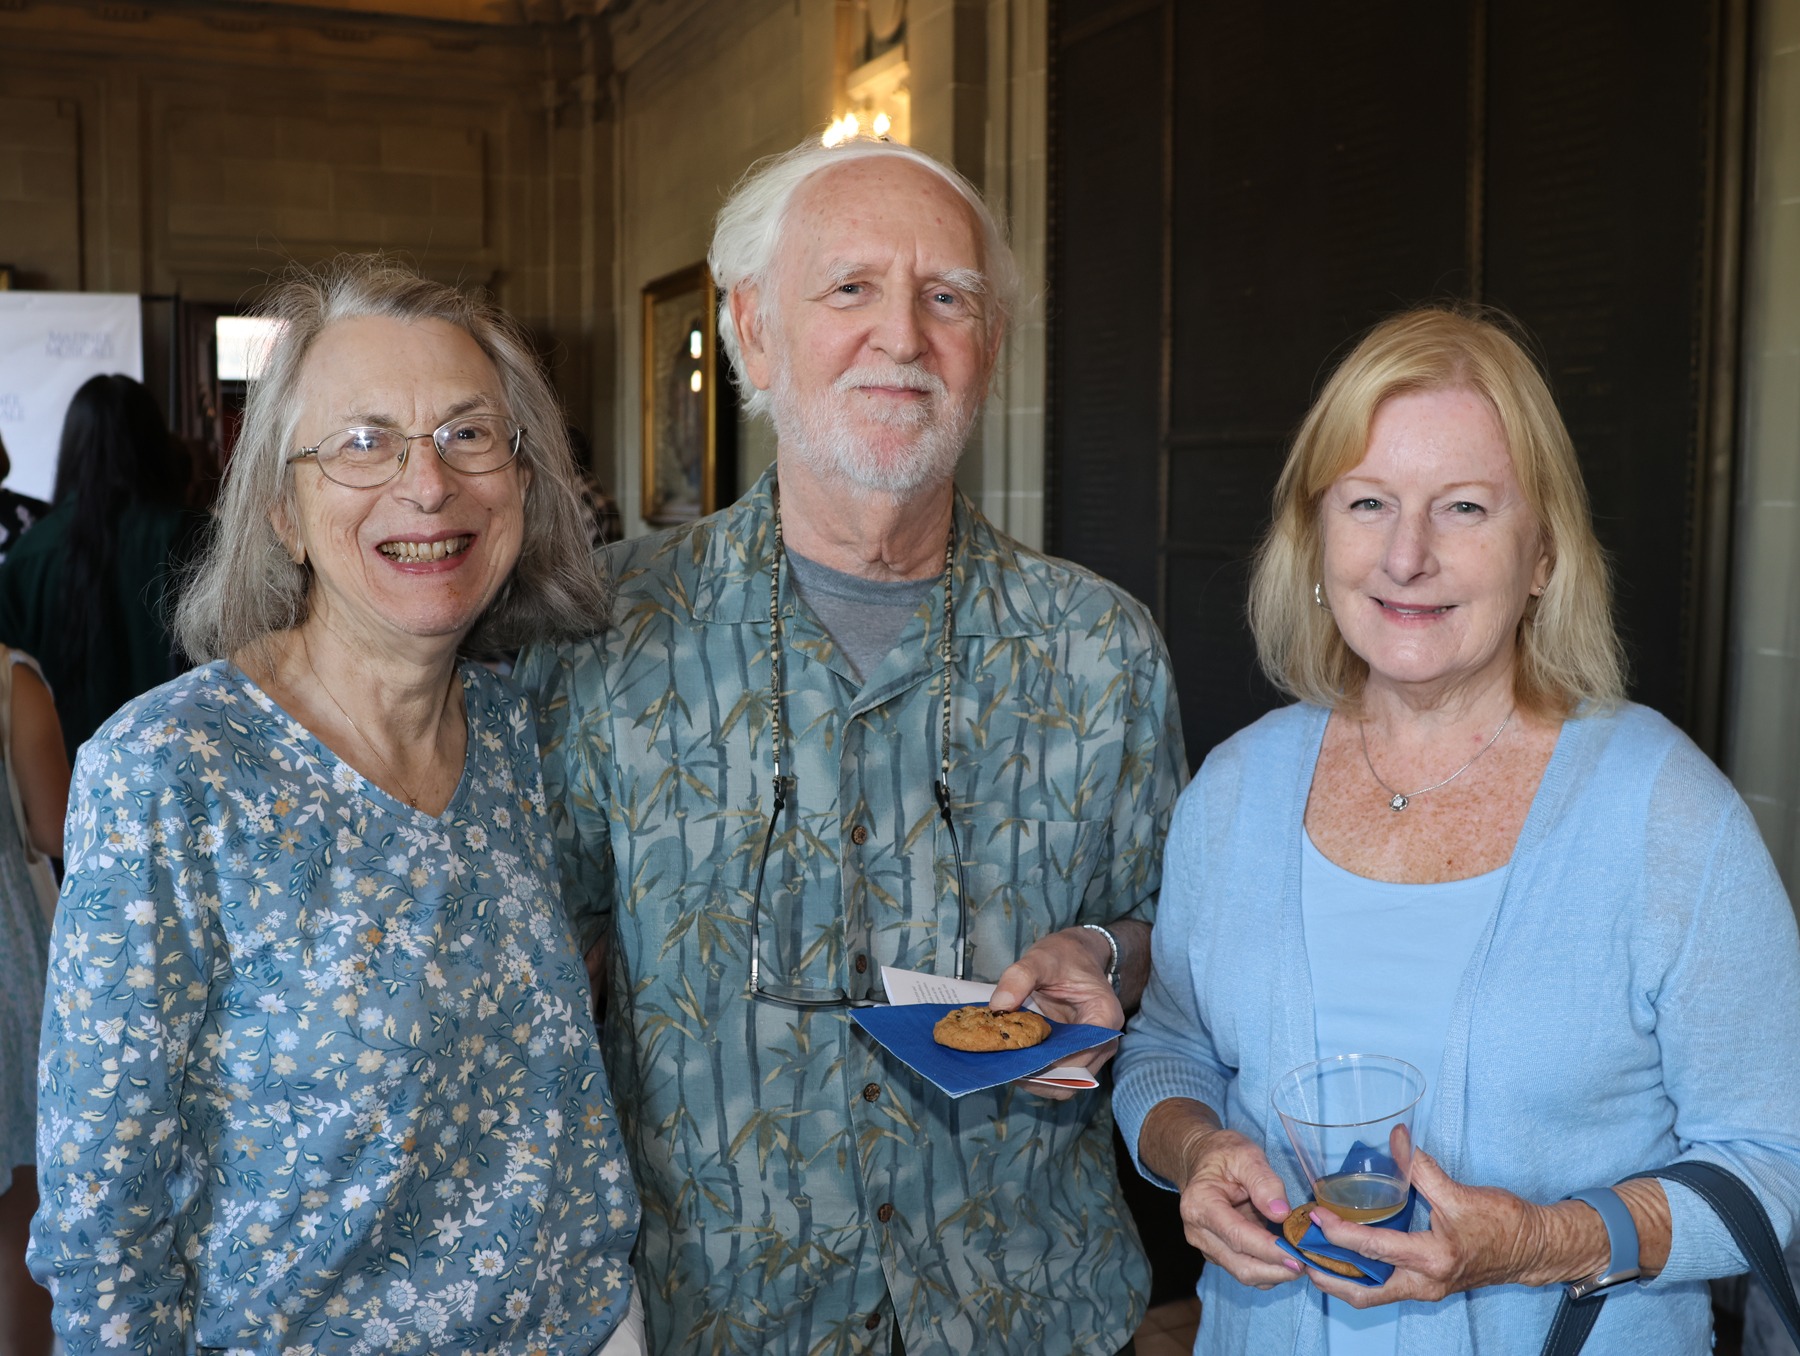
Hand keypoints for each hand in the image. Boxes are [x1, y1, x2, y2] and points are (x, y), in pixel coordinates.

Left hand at [989, 928, 1121, 1098]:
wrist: (1076, 954)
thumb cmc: (1064, 956)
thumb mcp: (1040, 958)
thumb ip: (1018, 977)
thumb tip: (997, 1006)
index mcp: (1103, 1018)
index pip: (1079, 1059)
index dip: (1047, 1067)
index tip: (1015, 1062)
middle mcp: (1103, 1041)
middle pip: (1072, 1079)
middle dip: (1038, 1078)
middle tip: (1002, 1068)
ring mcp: (1091, 1049)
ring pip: (1064, 1082)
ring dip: (1035, 1078)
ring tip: (1003, 1066)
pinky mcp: (1075, 1051)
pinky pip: (1057, 1071)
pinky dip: (1036, 1070)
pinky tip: (1012, 1060)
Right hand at [1172, 1125, 1305, 1288]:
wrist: (1203, 1159)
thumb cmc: (1224, 1154)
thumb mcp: (1246, 1155)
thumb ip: (1264, 1182)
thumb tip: (1281, 1214)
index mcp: (1201, 1204)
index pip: (1237, 1236)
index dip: (1269, 1249)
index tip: (1298, 1255)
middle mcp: (1198, 1231)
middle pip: (1240, 1265)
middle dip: (1276, 1269)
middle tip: (1308, 1263)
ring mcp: (1207, 1246)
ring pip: (1244, 1273)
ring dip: (1275, 1273)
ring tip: (1302, 1260)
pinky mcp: (1218, 1253)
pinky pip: (1246, 1270)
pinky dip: (1269, 1270)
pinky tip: (1286, 1257)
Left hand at [1300, 1150, 1557, 1306]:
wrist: (1533, 1249)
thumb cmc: (1503, 1223)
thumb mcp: (1460, 1193)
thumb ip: (1421, 1168)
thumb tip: (1395, 1139)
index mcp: (1432, 1259)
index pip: (1373, 1249)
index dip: (1338, 1232)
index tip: (1312, 1216)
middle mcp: (1425, 1282)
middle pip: (1363, 1291)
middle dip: (1326, 1276)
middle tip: (1296, 1253)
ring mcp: (1426, 1288)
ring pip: (1373, 1294)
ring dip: (1340, 1280)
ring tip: (1309, 1257)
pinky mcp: (1427, 1285)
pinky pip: (1385, 1287)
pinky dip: (1360, 1276)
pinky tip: (1341, 1257)